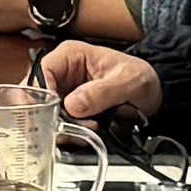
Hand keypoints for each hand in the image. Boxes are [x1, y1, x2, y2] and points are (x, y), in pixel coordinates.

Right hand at [42, 40, 158, 126]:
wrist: (153, 94)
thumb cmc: (140, 78)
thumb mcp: (126, 82)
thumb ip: (101, 92)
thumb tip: (72, 104)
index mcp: (70, 54)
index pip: (41, 72)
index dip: (43, 95)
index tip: (57, 113)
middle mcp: (61, 72)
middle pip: (36, 95)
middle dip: (50, 115)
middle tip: (69, 129)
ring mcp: (63, 92)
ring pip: (43, 112)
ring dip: (59, 127)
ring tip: (82, 132)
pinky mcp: (67, 110)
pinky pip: (56, 123)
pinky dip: (65, 133)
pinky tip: (81, 135)